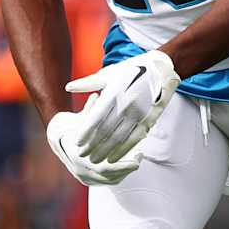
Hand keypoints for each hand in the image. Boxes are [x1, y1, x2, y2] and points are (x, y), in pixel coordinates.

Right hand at [46, 111, 144, 186]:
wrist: (58, 137)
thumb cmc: (74, 123)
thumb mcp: (81, 116)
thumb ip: (90, 110)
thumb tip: (96, 95)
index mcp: (78, 158)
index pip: (106, 167)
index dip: (124, 164)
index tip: (138, 154)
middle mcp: (80, 170)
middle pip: (110, 176)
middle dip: (127, 168)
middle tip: (139, 158)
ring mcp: (84, 177)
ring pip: (111, 180)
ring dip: (125, 171)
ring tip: (137, 159)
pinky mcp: (88, 181)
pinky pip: (109, 181)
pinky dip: (120, 174)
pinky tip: (130, 164)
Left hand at [64, 50, 179, 163]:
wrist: (161, 69)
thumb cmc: (131, 70)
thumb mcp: (109, 73)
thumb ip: (88, 82)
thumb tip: (68, 87)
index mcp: (113, 93)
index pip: (95, 118)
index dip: (85, 132)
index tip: (77, 142)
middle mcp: (125, 105)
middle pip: (105, 131)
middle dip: (92, 145)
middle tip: (82, 155)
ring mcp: (138, 114)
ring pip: (118, 138)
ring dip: (105, 151)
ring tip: (95, 160)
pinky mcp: (148, 120)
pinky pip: (134, 139)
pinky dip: (123, 150)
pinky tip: (113, 158)